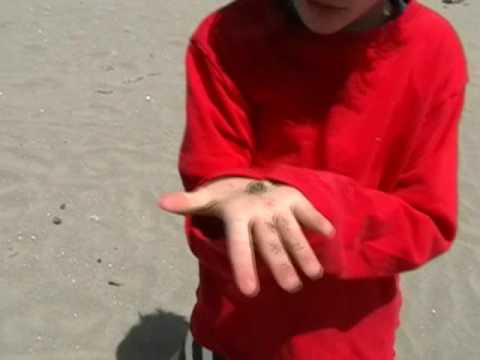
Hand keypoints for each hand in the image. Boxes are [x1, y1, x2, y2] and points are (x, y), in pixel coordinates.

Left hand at [158, 179, 334, 296]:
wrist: (249, 175)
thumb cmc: (228, 197)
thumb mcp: (208, 200)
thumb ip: (188, 203)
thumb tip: (160, 202)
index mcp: (236, 214)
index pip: (239, 244)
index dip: (243, 266)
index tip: (251, 291)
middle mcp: (258, 209)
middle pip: (269, 241)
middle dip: (280, 264)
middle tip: (290, 288)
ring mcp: (278, 203)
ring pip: (291, 230)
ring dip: (303, 251)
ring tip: (313, 275)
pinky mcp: (294, 197)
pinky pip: (307, 211)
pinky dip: (318, 221)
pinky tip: (329, 236)